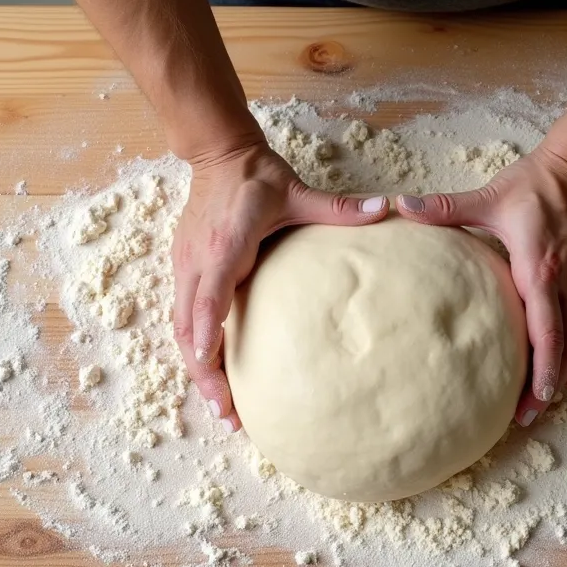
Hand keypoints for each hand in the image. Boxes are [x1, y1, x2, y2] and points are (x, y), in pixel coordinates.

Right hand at [172, 141, 387, 431]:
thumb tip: (385, 209)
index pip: (210, 290)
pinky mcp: (184, 270)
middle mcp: (199, 259)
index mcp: (227, 242)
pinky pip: (183, 318)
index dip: (206, 326)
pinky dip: (195, 351)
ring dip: (197, 369)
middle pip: (189, 325)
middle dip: (204, 372)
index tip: (208, 360)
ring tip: (221, 408)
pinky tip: (213, 377)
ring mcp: (186, 266)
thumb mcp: (296, 190)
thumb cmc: (256, 176)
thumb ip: (338, 207)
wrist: (216, 154)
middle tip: (225, 412)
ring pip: (181, 328)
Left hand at [396, 142, 566, 426]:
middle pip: (562, 346)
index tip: (531, 399)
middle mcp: (565, 282)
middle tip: (529, 415)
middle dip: (548, 385)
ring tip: (548, 403)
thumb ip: (442, 207)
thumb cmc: (532, 184)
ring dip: (566, 373)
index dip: (541, 368)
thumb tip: (398, 206)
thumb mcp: (487, 196)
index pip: (545, 330)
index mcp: (539, 269)